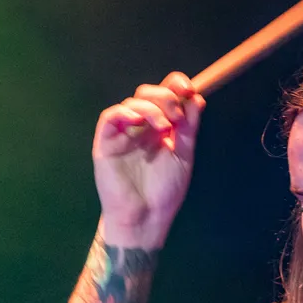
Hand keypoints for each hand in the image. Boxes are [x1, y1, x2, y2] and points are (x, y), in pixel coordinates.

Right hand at [92, 72, 205, 248]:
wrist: (147, 217)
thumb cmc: (164, 191)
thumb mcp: (183, 155)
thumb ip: (188, 128)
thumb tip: (196, 98)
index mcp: (161, 128)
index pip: (165, 95)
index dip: (175, 85)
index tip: (188, 89)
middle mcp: (141, 127)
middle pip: (148, 94)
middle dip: (165, 97)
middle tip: (176, 116)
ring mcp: (123, 134)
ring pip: (132, 103)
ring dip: (151, 109)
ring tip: (164, 128)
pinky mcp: (106, 143)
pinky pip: (110, 117)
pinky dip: (124, 113)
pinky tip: (138, 122)